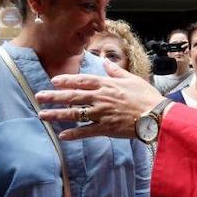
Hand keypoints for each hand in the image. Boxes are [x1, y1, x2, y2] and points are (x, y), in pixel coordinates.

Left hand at [36, 60, 165, 139]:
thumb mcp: (131, 79)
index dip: (66, 80)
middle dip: (53, 96)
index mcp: (106, 85)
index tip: (54, 81)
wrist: (156, 115)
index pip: (82, 80)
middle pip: (72, 96)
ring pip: (74, 114)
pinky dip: (74, 134)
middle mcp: (100, 98)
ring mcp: (101, 114)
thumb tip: (105, 61)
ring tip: (42, 115)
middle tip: (39, 96)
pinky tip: (62, 135)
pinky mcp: (105, 128)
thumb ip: (115, 71)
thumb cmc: (146, 96)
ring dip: (57, 114)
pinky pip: (86, 131)